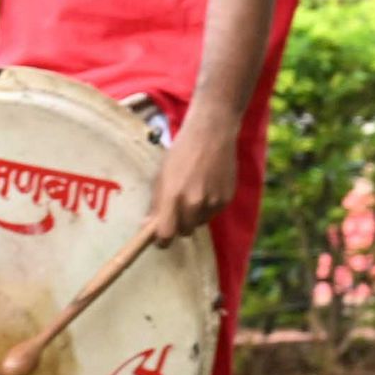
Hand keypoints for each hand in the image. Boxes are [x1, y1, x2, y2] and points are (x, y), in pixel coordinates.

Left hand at [148, 122, 233, 244]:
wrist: (212, 134)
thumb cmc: (181, 152)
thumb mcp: (162, 175)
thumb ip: (156, 203)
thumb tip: (147, 227)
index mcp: (173, 196)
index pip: (166, 234)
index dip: (162, 240)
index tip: (160, 239)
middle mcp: (194, 202)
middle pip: (185, 231)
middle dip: (179, 225)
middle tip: (178, 210)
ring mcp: (212, 202)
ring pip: (200, 223)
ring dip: (195, 215)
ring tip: (195, 191)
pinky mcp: (226, 199)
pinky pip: (213, 213)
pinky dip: (208, 206)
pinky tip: (207, 186)